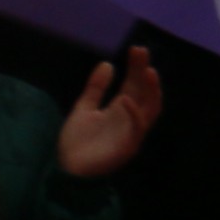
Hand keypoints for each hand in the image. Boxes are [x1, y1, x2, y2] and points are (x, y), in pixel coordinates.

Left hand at [54, 43, 163, 182]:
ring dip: (151, 90)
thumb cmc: (77, 142)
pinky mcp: (128, 145)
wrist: (69, 170)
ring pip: (150, 108)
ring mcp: (131, 131)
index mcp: (120, 109)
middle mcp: (130, 118)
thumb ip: (95, 88)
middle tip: (142, 52)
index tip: (136, 50)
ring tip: (148, 71)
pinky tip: (126, 100)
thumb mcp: (83, 109)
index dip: (136, 67)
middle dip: (144, 72)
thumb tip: (107, 64)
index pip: (133, 84)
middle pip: (143, 91)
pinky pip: (136, 128)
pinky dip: (134, 114)